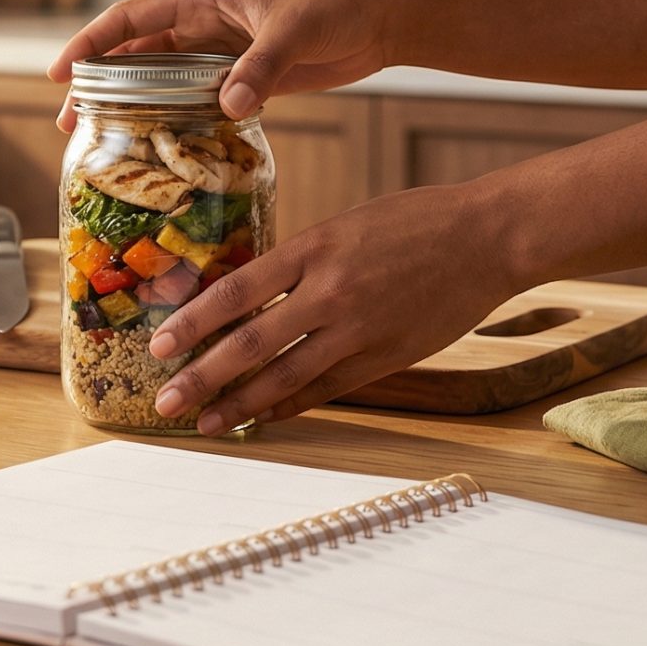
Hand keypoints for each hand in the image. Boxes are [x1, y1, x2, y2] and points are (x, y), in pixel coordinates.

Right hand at [47, 0, 406, 128]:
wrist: (381, 18)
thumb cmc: (338, 4)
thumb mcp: (295, 30)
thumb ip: (260, 67)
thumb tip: (229, 106)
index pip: (130, 18)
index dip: (90, 44)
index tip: (59, 74)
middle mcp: (204, 22)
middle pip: (136, 54)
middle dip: (101, 86)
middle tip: (71, 124)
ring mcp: (222, 51)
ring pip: (163, 80)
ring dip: (135, 107)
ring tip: (106, 141)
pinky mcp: (245, 76)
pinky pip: (198, 99)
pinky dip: (177, 120)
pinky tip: (163, 148)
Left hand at [147, 187, 520, 434]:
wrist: (487, 238)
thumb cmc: (414, 221)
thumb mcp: (344, 225)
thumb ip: (299, 261)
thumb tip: (248, 297)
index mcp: (314, 248)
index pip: (236, 292)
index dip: (193, 323)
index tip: (159, 345)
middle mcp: (330, 291)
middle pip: (250, 343)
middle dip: (201, 377)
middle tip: (165, 402)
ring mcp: (360, 329)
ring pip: (285, 377)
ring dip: (239, 404)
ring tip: (205, 424)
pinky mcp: (386, 356)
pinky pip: (326, 389)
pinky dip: (290, 405)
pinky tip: (262, 417)